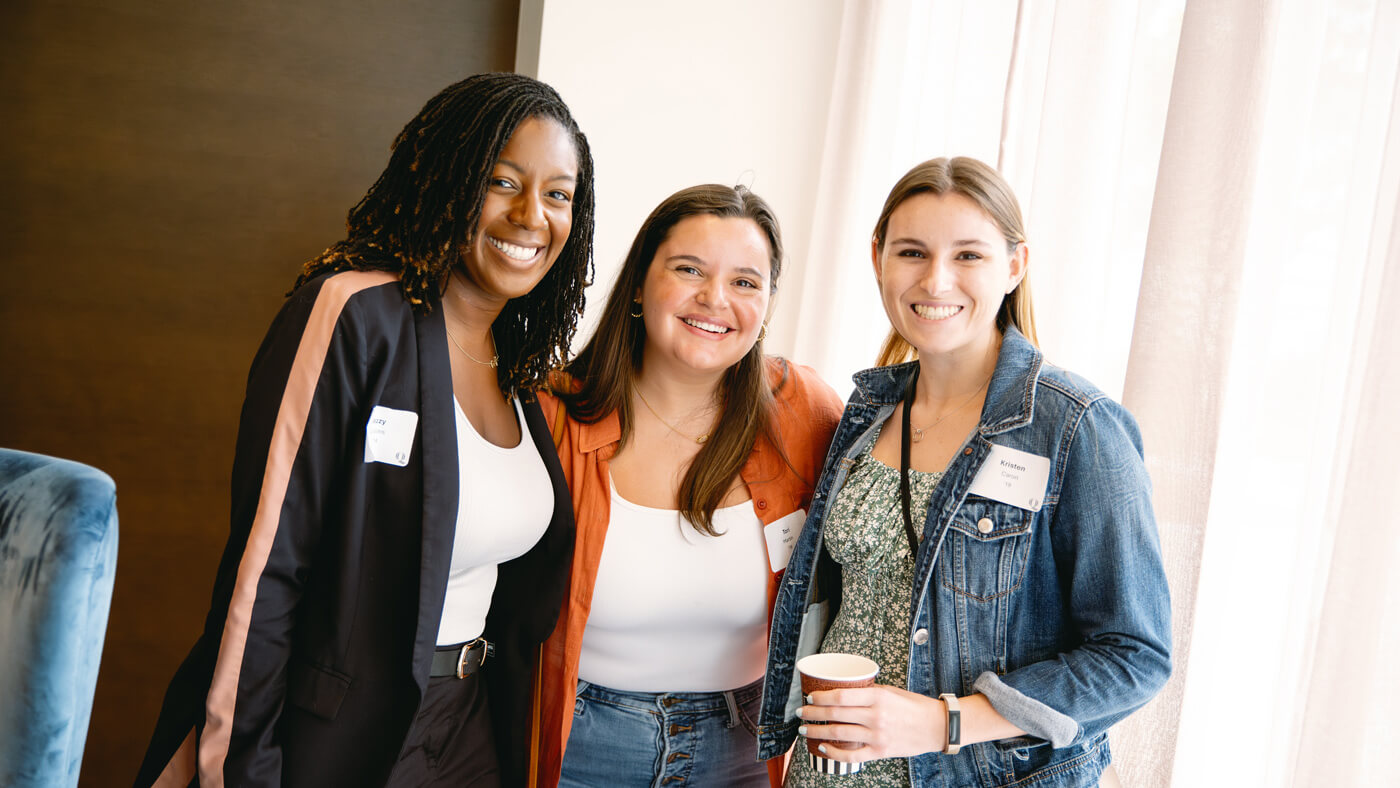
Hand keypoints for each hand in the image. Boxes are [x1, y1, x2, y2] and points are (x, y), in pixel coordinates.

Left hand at [796, 685, 945, 761]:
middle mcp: (875, 717)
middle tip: (800, 712)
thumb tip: (843, 691)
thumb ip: (868, 692)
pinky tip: (824, 748)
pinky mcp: (880, 752)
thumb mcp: (891, 691)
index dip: (821, 698)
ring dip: (818, 732)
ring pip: (839, 734)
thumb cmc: (913, 706)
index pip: (841, 697)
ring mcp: (877, 736)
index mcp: (877, 697)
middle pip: (835, 715)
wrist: (936, 726)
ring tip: (805, 730)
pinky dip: (835, 753)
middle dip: (813, 713)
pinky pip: (852, 755)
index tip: (810, 697)